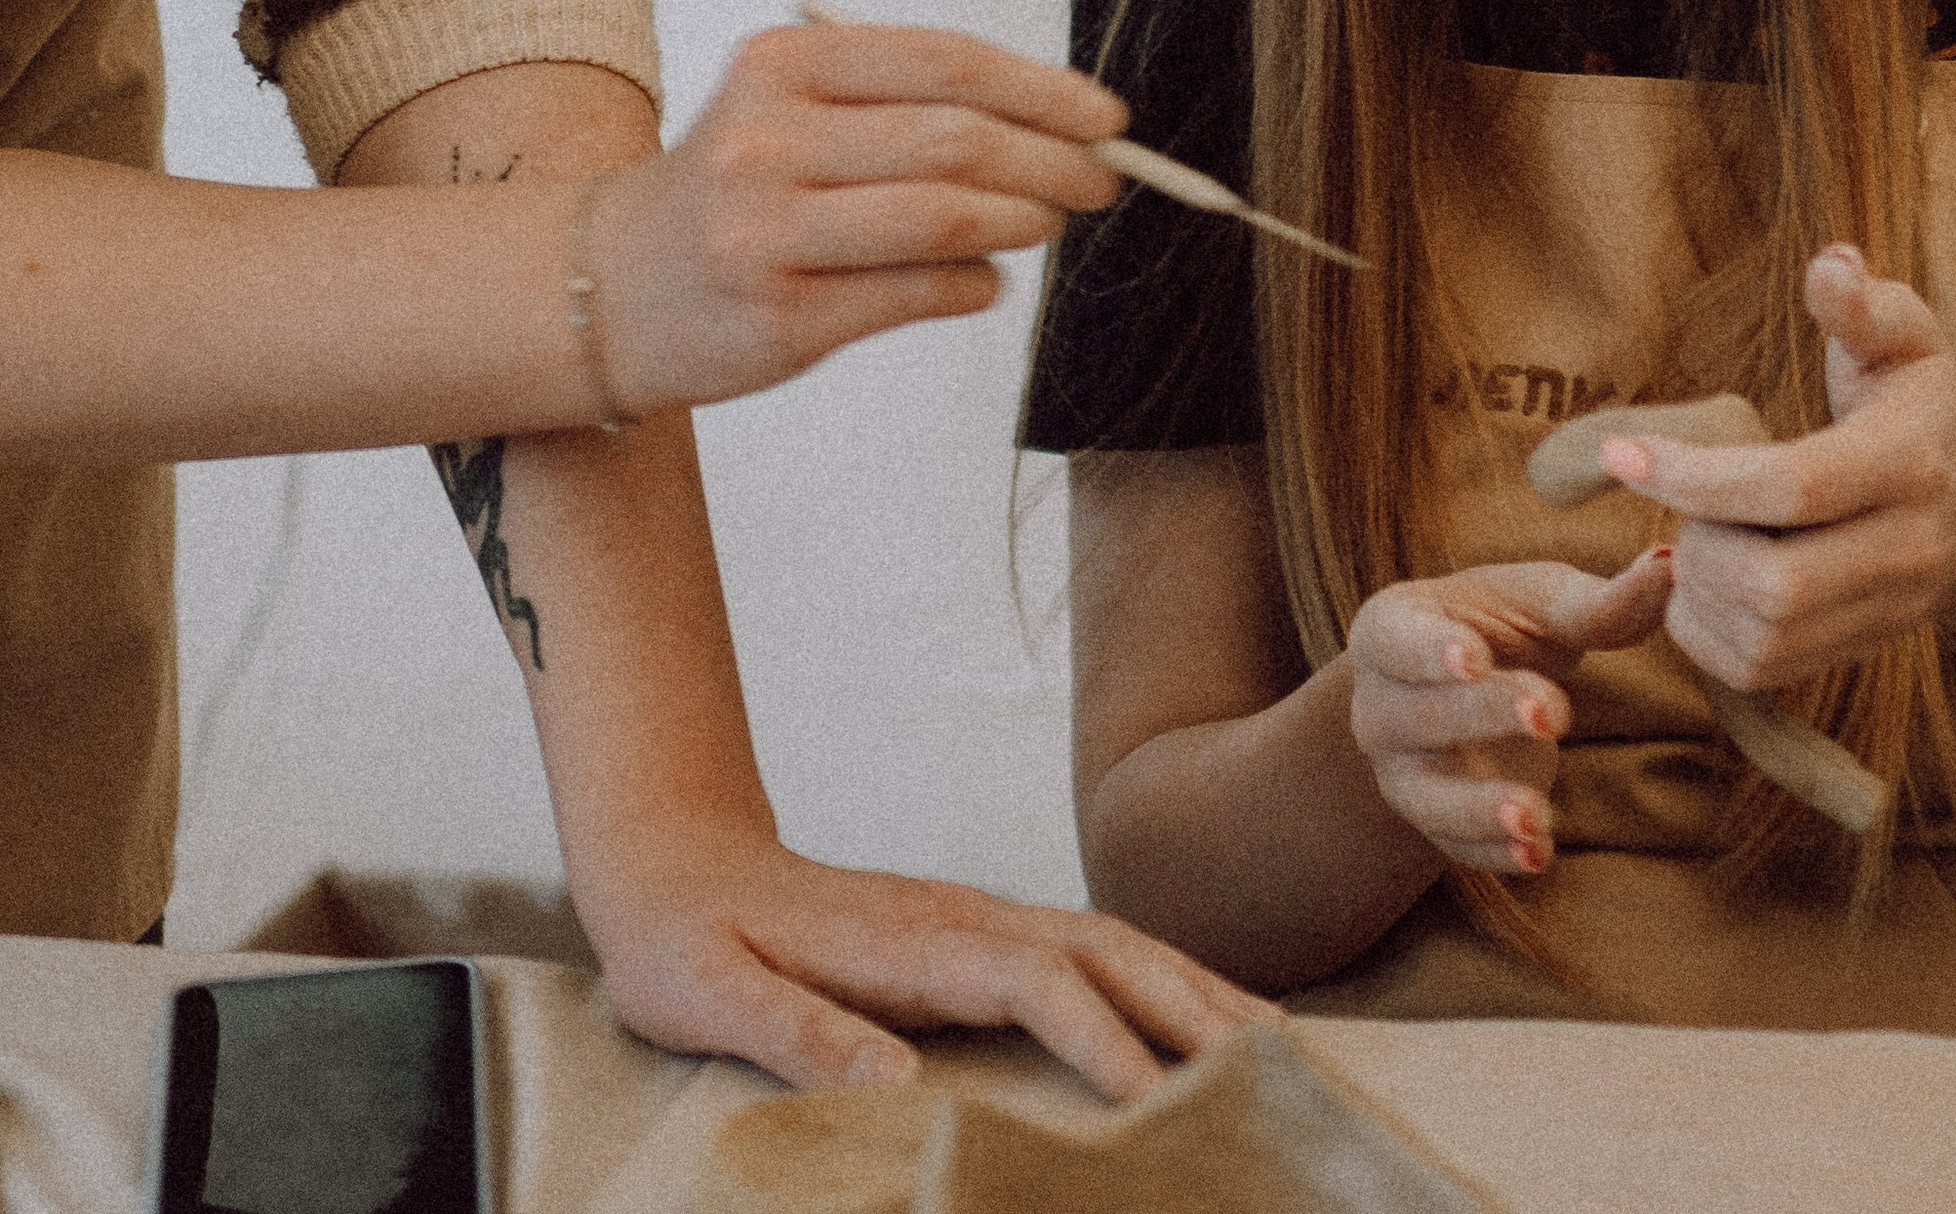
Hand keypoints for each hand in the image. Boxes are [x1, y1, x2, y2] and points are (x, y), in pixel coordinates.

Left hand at [570, 810, 1277, 1098]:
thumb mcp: (711, 995)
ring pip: (1114, 943)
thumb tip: (895, 1086)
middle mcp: (964, 916)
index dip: (1104, 1041)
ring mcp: (977, 917)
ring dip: (1193, 989)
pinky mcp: (977, 934)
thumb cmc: (685, 942)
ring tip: (1270, 1046)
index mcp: (913, 939)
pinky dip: (1159, 981)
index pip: (1037, 983)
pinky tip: (1193, 1018)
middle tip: (1273, 1072)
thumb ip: (798, 1034)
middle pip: (1108, 950)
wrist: (674, 858)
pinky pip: (1091, 954)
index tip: (1156, 1105)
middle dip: (1193, 1005)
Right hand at [591, 21, 1128, 416]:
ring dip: (1024, 221)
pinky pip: (919, 293)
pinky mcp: (782, 318)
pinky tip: (985, 275)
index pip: (945, 62)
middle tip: (1102, 178)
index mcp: (781, 66)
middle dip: (1052, 161)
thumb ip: (901, 105)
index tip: (1105, 116)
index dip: (1042, 89)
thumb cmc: (729, 186)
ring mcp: (769, 233)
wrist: (603, 285)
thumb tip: (1052, 124)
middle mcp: (767, 141)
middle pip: (956, 141)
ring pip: (944, 220)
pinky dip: (975, 282)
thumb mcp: (787, 106)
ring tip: (1050, 221)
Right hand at [1344, 553, 1675, 876]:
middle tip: (1550, 712)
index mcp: (1391, 628)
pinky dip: (1494, 855)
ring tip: (1537, 816)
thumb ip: (1597, 599)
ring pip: (1427, 795)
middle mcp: (1379, 704)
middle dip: (1481, 716)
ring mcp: (1400, 771)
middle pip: (1417, 715)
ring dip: (1481, 809)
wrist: (1465, 695)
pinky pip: (1456, 847)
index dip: (1430, 648)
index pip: (1395, 639)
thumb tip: (1670, 566)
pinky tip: (1538, 855)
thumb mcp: (1538, 604)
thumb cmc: (1501, 630)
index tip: (1475, 655)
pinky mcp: (1433, 824)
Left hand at [1609, 247, 1955, 693]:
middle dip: (1699, 545)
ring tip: (1696, 535)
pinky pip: (1762, 671)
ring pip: (1766, 639)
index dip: (1697, 476)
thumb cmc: (1926, 401)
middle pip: (1777, 586)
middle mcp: (1903, 549)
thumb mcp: (1909, 337)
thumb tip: (1829, 262)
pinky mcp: (1856, 650)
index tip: (1621, 456)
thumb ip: (1864, 303)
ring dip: (1698, 592)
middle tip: (1682, 499)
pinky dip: (1707, 636)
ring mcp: (1883, 611)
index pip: (1794, 486)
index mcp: (1909, 461)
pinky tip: (1704, 582)